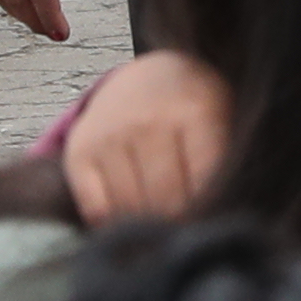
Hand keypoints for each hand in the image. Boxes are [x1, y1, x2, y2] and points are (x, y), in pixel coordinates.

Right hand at [59, 47, 230, 223]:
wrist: (148, 75)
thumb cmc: (191, 109)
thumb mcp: (222, 119)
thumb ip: (220, 164)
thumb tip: (208, 218)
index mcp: (194, 111)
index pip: (203, 183)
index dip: (208, 209)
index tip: (209, 217)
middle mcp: (148, 120)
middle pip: (166, 200)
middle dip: (178, 221)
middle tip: (182, 224)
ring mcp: (110, 135)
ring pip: (130, 208)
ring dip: (146, 224)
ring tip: (157, 220)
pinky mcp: (79, 151)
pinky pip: (95, 208)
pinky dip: (111, 223)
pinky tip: (127, 216)